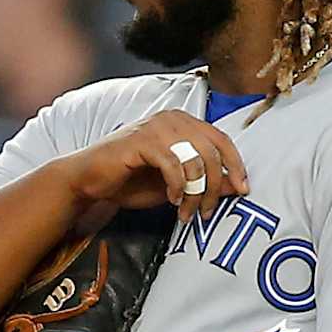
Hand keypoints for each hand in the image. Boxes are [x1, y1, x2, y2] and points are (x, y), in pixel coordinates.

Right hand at [59, 109, 248, 227]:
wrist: (89, 180)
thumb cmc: (130, 180)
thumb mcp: (176, 185)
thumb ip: (204, 181)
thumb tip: (236, 186)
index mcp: (183, 123)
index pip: (222, 139)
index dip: (236, 165)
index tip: (243, 189)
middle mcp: (173, 119)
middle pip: (212, 151)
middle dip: (215, 187)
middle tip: (208, 211)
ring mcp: (156, 127)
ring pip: (195, 160)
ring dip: (196, 193)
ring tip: (187, 212)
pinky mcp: (142, 141)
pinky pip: (173, 165)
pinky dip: (177, 187)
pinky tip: (172, 200)